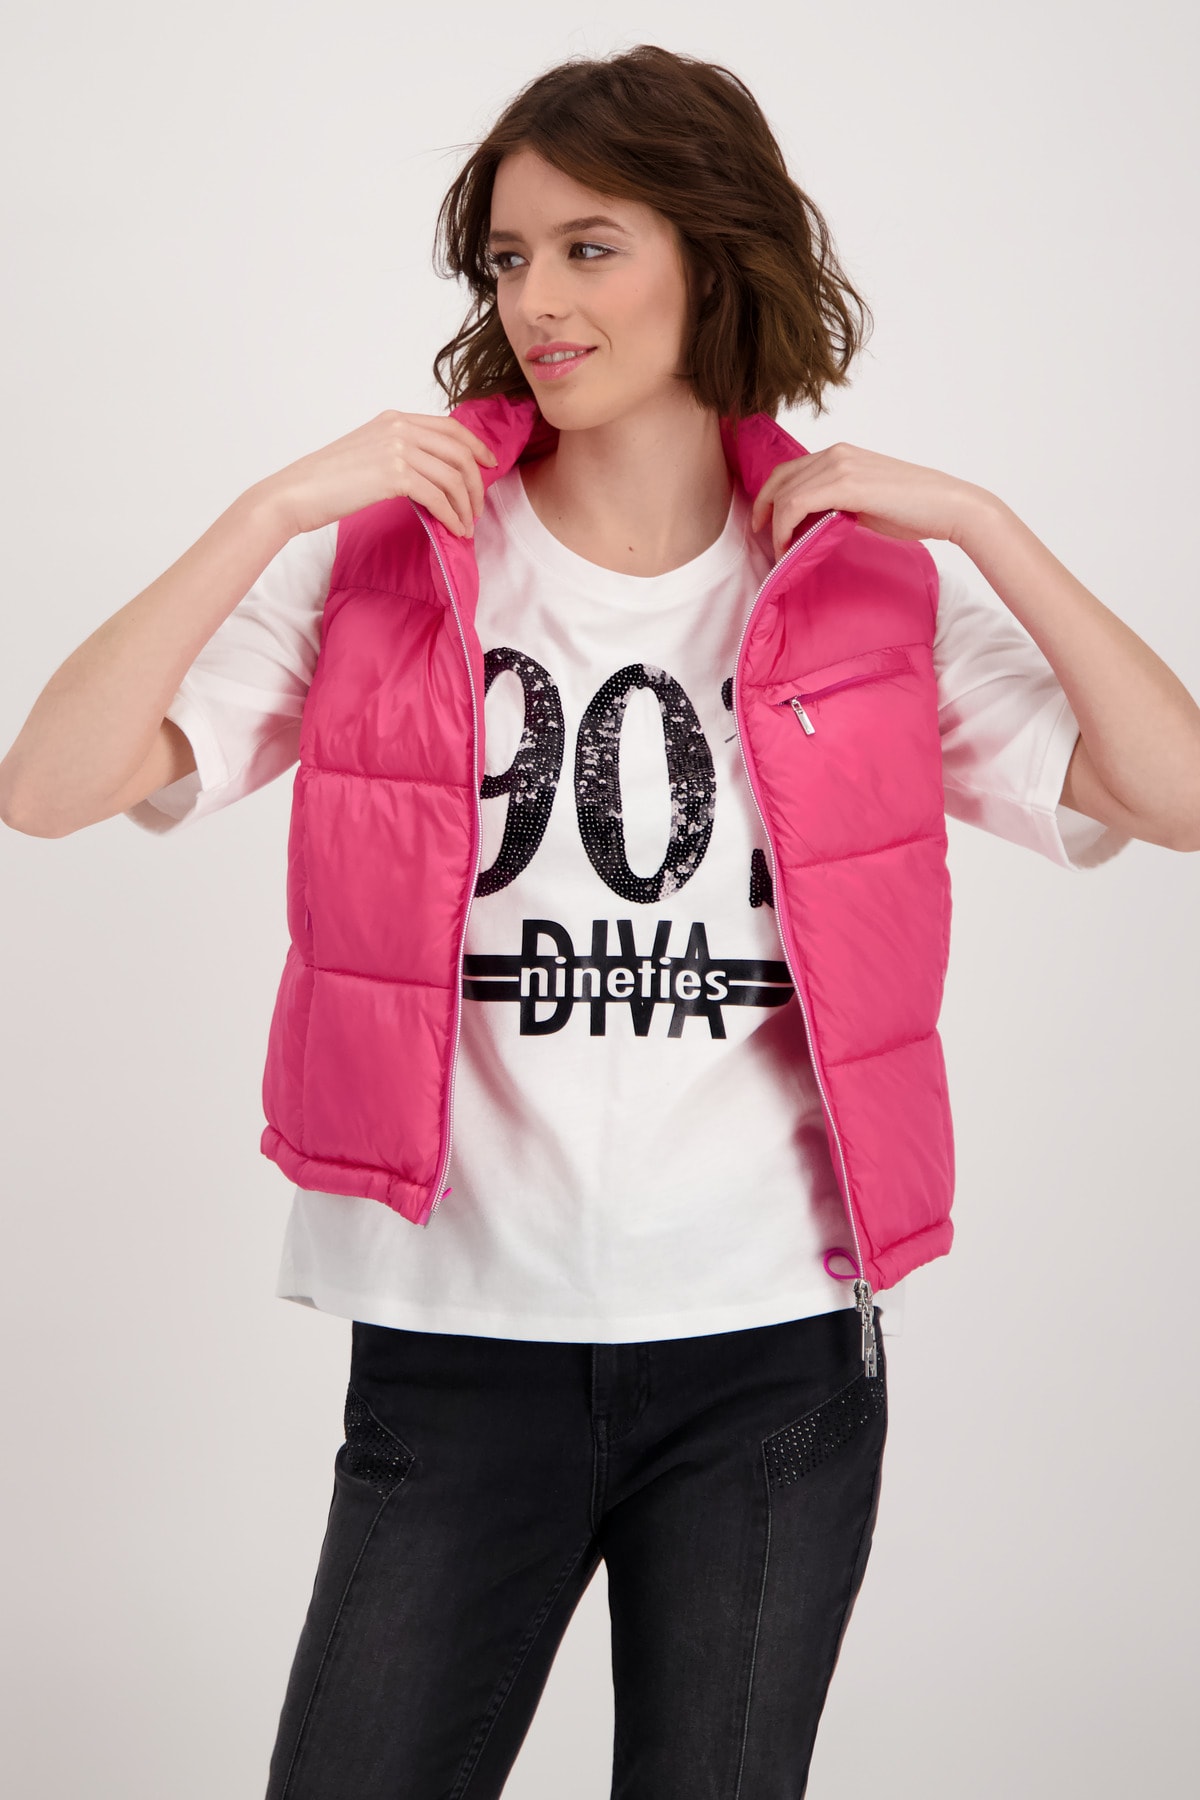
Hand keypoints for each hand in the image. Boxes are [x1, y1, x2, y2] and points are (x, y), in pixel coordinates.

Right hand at [258, 410, 498, 539]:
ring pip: (453, 476)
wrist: (296, 493)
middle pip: (459, 451)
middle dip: (476, 483)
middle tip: (478, 509)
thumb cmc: (326, 482)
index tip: (490, 465)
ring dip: (466, 505)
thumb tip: (431, 474)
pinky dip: (452, 516)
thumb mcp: (367, 453)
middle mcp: (399, 427)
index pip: (450, 427)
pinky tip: (454, 529)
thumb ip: (398, 453)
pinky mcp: (394, 474)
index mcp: (394, 419)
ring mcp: (397, 448)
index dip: (476, 446)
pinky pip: (438, 496)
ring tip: (466, 525)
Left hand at [749, 441, 987, 560]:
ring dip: (775, 526)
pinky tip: (789, 548)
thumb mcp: (865, 500)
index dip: (770, 496)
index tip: (765, 522)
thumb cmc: (914, 508)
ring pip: (786, 493)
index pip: (790, 470)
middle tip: (759, 535)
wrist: (946, 506)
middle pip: (780, 477)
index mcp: (841, 453)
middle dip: (763, 509)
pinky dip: (785, 528)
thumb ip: (837, 502)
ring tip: (779, 551)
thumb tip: (812, 522)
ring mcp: (840, 466)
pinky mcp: (845, 484)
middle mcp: (836, 453)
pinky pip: (797, 504)